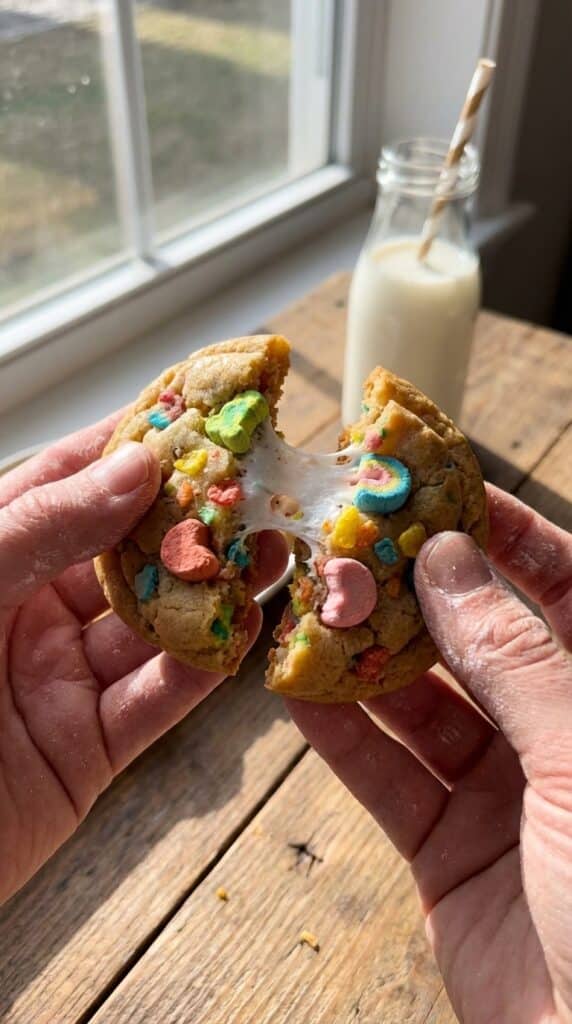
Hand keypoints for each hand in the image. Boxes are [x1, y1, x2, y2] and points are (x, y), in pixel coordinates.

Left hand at [0, 412, 287, 904]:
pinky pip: (156, 701)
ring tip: (272, 551)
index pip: (66, 482)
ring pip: (152, 625)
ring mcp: (60, 679)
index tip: (197, 412)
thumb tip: (134, 467)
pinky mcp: (87, 751)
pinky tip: (242, 635)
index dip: (131, 444)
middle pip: (125, 552)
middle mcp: (27, 610)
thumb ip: (41, 527)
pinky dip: (203, 669)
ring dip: (214, 591)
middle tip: (257, 486)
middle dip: (192, 519)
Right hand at [288, 484, 571, 1023]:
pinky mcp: (450, 852)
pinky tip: (295, 695)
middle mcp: (559, 736)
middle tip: (350, 544)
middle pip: (479, 641)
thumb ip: (514, 660)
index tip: (442, 494)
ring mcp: (505, 795)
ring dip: (363, 660)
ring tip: (307, 608)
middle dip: (414, 594)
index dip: (509, 537)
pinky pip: (387, 778)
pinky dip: (340, 737)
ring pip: (423, 705)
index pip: (566, 590)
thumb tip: (447, 560)